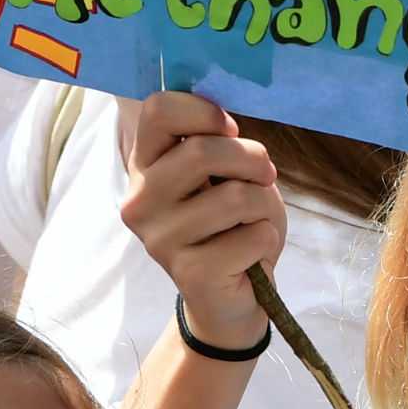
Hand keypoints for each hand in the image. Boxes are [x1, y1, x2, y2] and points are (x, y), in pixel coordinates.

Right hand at [119, 91, 284, 355]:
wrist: (231, 298)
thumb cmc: (232, 225)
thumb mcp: (224, 174)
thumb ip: (216, 144)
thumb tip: (225, 125)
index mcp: (144, 166)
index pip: (157, 110)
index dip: (204, 112)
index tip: (230, 129)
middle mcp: (140, 201)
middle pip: (200, 151)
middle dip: (251, 158)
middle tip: (265, 175)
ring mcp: (160, 240)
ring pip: (233, 197)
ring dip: (263, 204)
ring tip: (256, 220)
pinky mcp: (189, 273)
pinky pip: (251, 237)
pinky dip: (267, 239)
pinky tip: (252, 254)